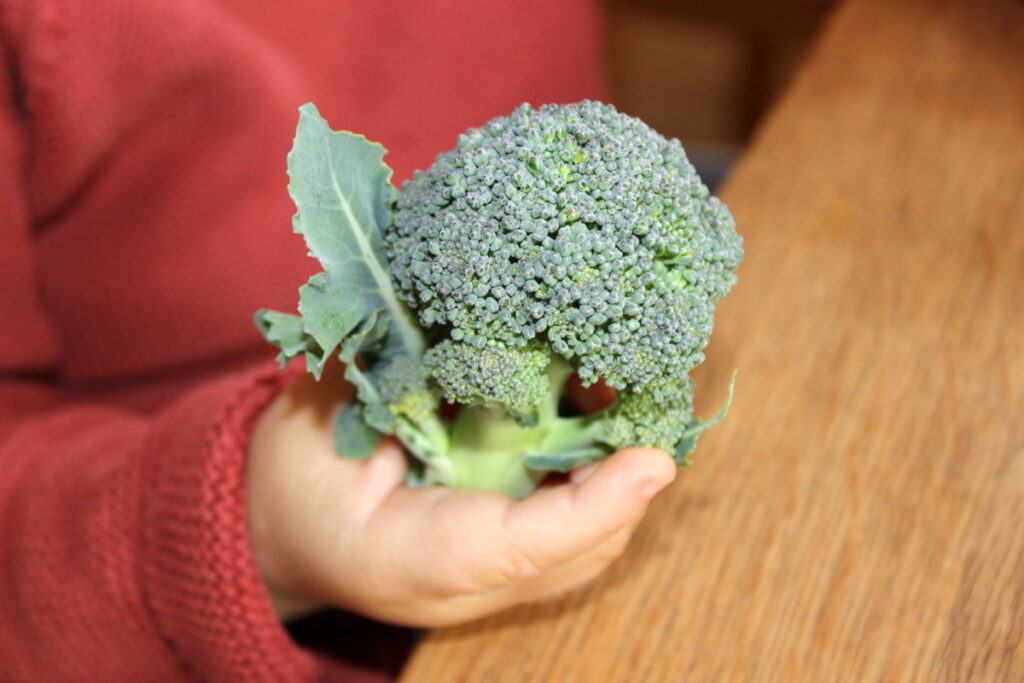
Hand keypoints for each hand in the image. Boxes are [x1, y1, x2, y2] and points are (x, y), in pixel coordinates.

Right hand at [246, 366, 675, 626]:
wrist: (277, 531)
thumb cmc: (294, 474)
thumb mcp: (321, 417)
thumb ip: (394, 384)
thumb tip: (483, 330)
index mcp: (406, 557)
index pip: (516, 547)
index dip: (592, 506)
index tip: (653, 460)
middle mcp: (461, 585)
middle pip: (576, 555)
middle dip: (627, 486)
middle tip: (656, 405)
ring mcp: (484, 580)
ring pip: (585, 551)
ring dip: (620, 480)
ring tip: (639, 402)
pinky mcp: (498, 558)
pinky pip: (569, 534)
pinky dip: (597, 482)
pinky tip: (602, 420)